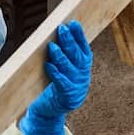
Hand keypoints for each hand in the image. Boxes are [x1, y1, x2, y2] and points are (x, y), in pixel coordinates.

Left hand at [19, 20, 92, 134]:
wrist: (49, 111)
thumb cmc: (53, 84)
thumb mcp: (62, 68)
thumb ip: (63, 54)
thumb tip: (60, 31)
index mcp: (83, 67)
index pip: (84, 49)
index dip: (79, 36)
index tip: (73, 23)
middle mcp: (83, 76)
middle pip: (77, 57)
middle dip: (70, 42)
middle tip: (61, 29)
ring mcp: (77, 87)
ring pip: (70, 69)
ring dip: (61, 57)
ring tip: (52, 46)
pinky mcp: (67, 98)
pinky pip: (62, 84)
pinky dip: (55, 74)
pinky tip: (49, 65)